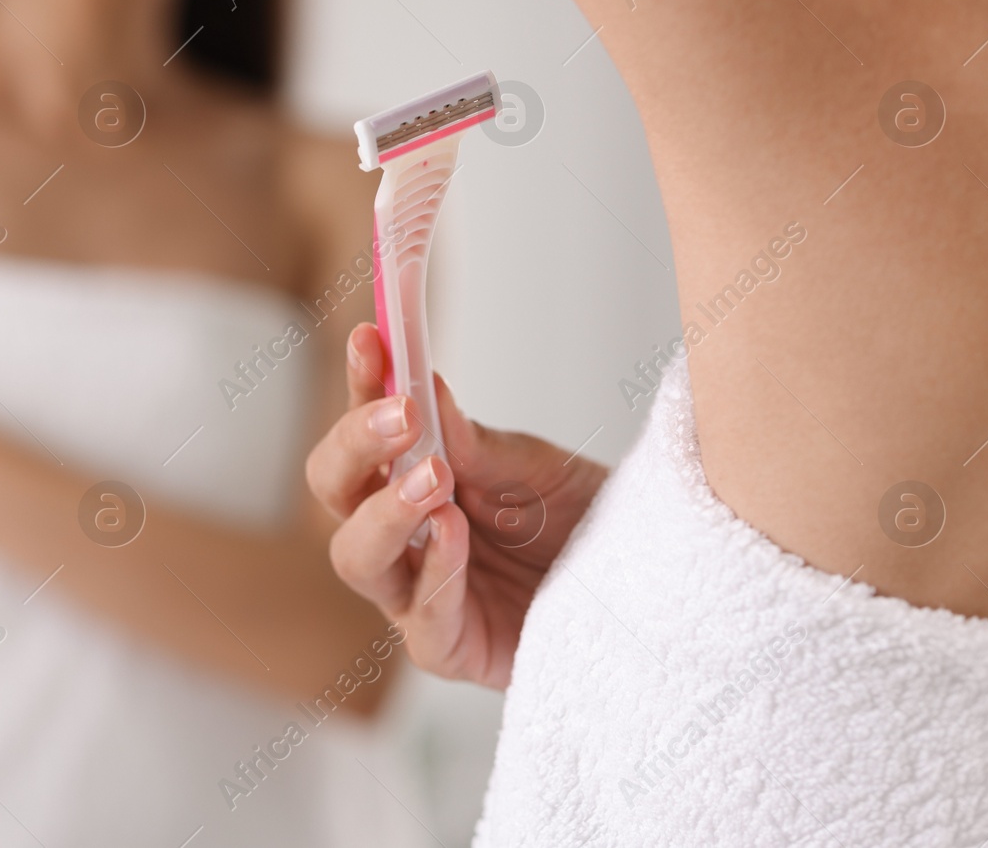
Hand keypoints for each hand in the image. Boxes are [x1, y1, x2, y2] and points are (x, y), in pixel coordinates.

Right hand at [305, 323, 608, 688]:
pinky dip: (435, 572)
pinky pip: (422, 620)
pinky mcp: (451, 649)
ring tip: (434, 482)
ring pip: (356, 557)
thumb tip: (421, 383)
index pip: (368, 427)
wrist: (652, 592)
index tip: (371, 337)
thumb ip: (477, 442)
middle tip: (398, 416)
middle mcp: (403, 533)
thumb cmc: (585, 527)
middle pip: (335, 488)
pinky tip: (453, 535)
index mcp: (416, 476)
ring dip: (386, 513)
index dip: (362, 381)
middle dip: (355, 446)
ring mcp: (418, 593)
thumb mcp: (539, 470)